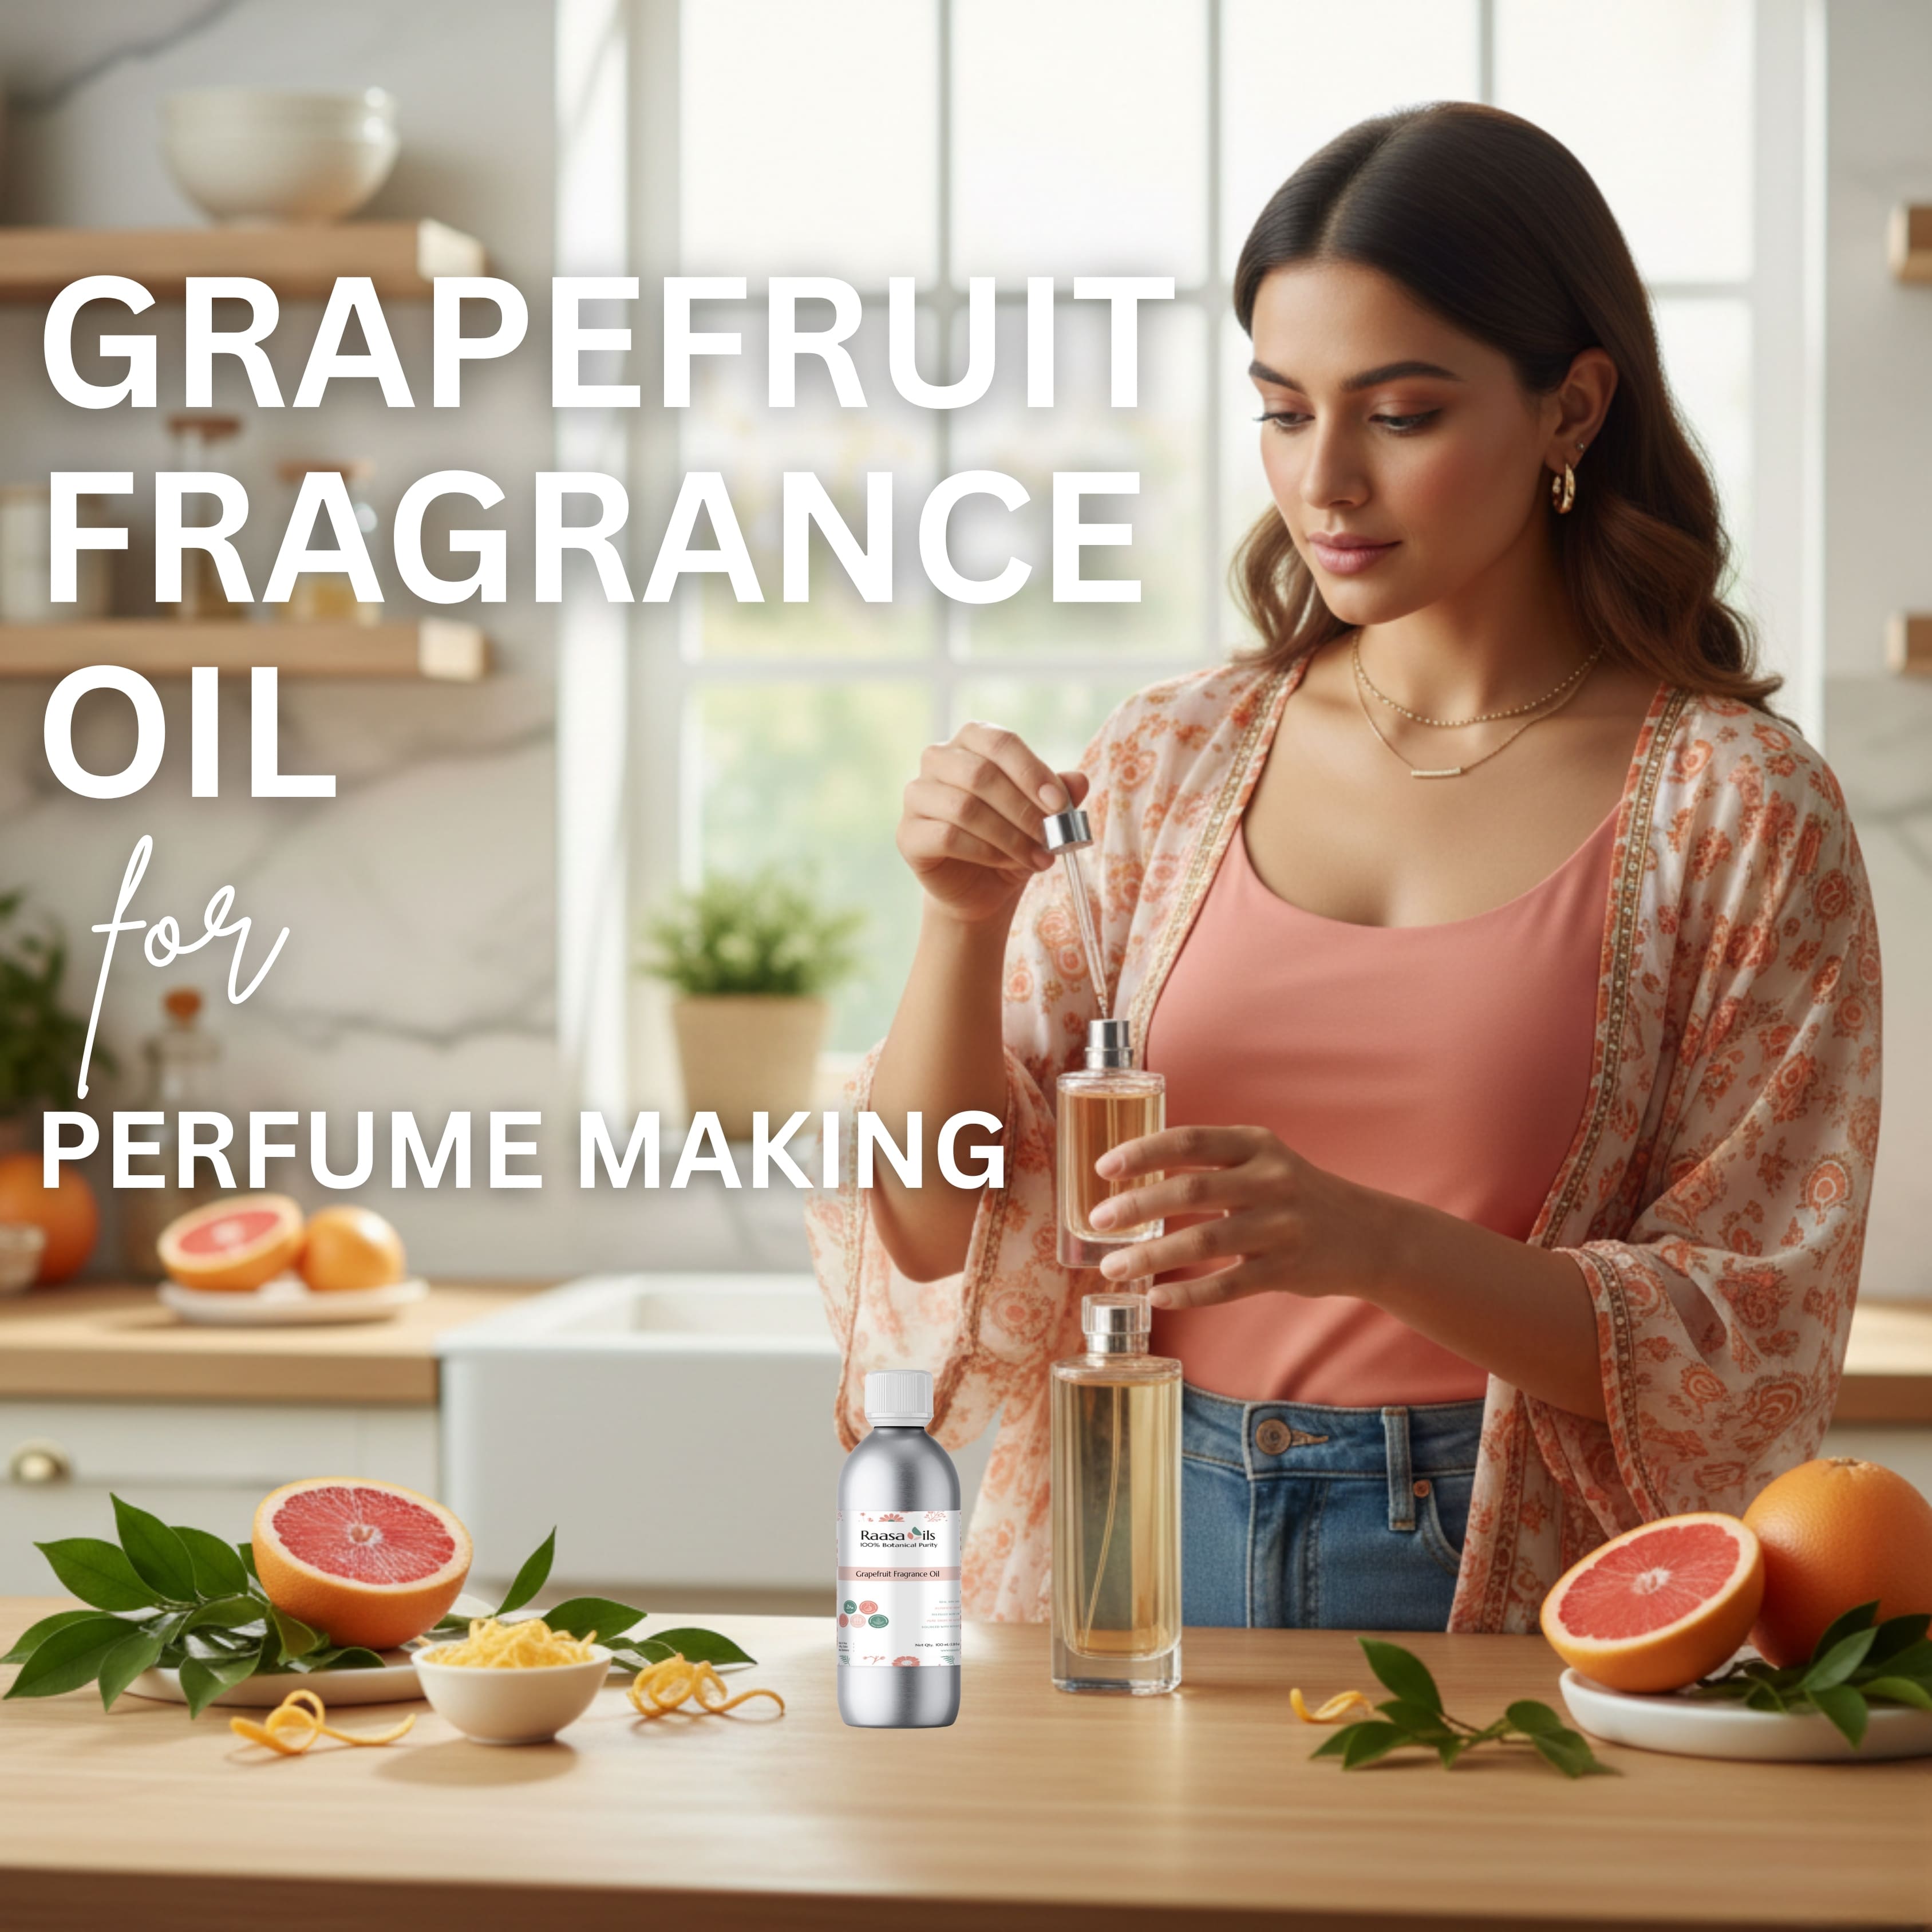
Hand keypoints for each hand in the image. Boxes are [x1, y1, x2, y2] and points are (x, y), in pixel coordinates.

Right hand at [896, 721, 1090, 928]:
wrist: (982, 888)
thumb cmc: (1012, 840)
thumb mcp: (1043, 816)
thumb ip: (1059, 796)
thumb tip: (1079, 780)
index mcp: (972, 741)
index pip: (1000, 742)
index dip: (1032, 771)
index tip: (1059, 805)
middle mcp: (938, 760)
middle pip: (980, 774)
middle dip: (1023, 809)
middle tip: (1053, 837)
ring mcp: (917, 796)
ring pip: (964, 807)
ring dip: (1009, 836)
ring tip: (1039, 858)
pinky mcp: (908, 834)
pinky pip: (947, 837)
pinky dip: (986, 852)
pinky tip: (1008, 864)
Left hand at [1085, 1124, 1393, 1309]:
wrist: (1369, 1235)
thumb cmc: (1296, 1194)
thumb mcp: (1264, 1159)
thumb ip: (1212, 1161)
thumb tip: (1136, 1177)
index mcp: (1257, 1145)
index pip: (1190, 1140)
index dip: (1144, 1152)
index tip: (1104, 1167)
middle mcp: (1270, 1180)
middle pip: (1191, 1189)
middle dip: (1137, 1206)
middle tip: (1097, 1221)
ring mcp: (1280, 1227)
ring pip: (1204, 1241)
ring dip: (1151, 1256)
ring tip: (1113, 1267)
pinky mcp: (1286, 1270)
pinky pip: (1227, 1285)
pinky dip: (1188, 1293)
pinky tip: (1157, 1297)